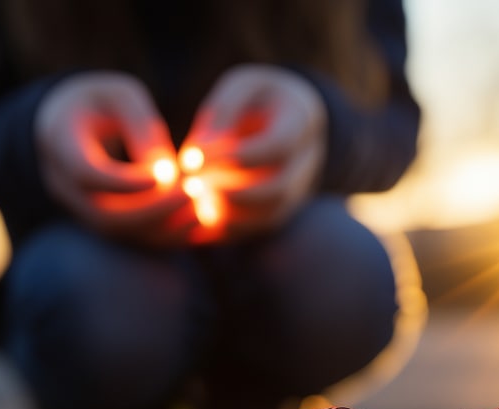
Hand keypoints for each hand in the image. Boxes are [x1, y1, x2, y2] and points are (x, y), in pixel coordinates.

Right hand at [35, 72, 192, 246]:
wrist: (71, 123)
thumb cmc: (101, 101)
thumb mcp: (122, 97)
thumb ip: (142, 128)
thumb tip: (168, 175)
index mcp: (59, 143)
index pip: (87, 174)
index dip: (125, 181)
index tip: (168, 173)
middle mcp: (62, 184)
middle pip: (104, 215)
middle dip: (153, 209)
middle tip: (194, 192)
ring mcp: (78, 209)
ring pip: (119, 233)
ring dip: (162, 227)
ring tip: (201, 209)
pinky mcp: (99, 222)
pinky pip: (129, 239)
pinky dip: (163, 235)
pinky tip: (196, 221)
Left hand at [185, 65, 326, 238]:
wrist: (281, 119)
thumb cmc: (255, 99)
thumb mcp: (240, 88)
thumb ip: (221, 114)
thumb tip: (197, 154)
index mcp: (301, 121)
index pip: (279, 146)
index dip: (238, 156)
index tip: (195, 158)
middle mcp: (307, 161)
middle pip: (279, 189)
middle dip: (232, 192)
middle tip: (191, 185)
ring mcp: (297, 190)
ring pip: (269, 217)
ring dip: (227, 216)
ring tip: (191, 202)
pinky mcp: (280, 210)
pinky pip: (257, 230)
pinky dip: (225, 231)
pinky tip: (194, 218)